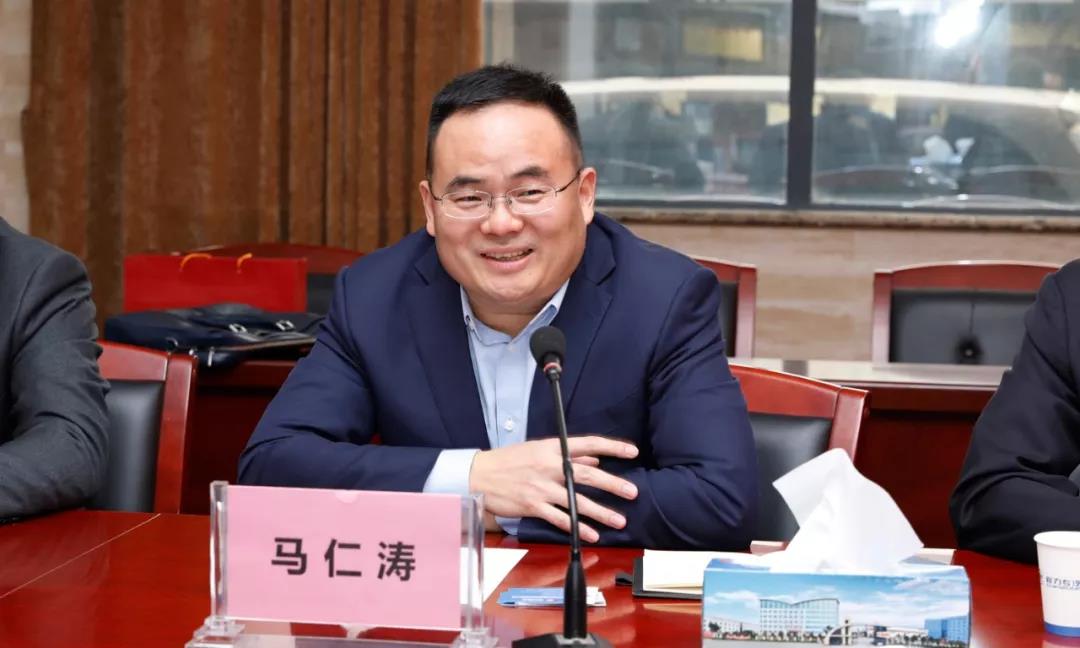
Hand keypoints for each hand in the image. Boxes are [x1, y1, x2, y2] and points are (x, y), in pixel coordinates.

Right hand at [469, 436, 638, 542]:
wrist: (479, 475)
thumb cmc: (508, 461)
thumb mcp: (537, 450)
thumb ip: (566, 456)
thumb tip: (593, 460)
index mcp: (552, 448)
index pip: (588, 444)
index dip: (611, 448)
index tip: (631, 452)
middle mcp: (549, 466)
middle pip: (588, 476)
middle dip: (613, 485)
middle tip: (632, 492)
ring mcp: (541, 487)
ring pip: (577, 501)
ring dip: (601, 512)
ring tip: (619, 521)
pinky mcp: (533, 505)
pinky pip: (560, 518)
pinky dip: (577, 527)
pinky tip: (591, 534)